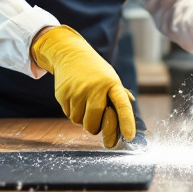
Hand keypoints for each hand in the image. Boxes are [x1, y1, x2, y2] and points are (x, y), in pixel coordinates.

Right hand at [31, 26, 135, 147]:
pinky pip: (69, 115)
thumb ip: (120, 99)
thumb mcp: (111, 79)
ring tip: (85, 102)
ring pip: (79, 122)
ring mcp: (77, 92)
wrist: (71, 54)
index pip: (122, 105)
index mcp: (112, 84)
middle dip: (96, 128)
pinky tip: (75, 98)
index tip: (129, 136)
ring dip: (83, 119)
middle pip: (94, 123)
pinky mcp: (63, 95)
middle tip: (97, 122)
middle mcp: (94, 88)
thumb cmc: (96, 72)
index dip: (126, 122)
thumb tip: (129, 124)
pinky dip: (73, 112)